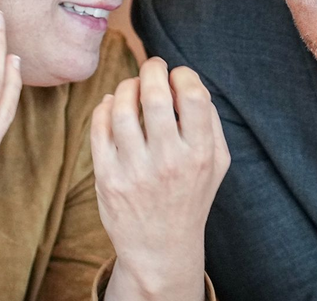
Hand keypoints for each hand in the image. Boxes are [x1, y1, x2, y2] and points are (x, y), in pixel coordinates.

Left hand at [92, 58, 229, 300]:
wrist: (161, 249)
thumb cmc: (191, 196)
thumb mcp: (217, 162)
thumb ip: (210, 120)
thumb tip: (187, 80)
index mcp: (199, 155)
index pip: (194, 96)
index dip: (183, 75)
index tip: (178, 77)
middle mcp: (168, 163)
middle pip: (154, 96)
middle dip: (152, 69)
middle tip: (153, 67)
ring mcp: (134, 171)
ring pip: (122, 109)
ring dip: (127, 86)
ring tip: (133, 86)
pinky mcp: (107, 178)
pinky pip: (99, 128)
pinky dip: (105, 107)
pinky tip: (114, 105)